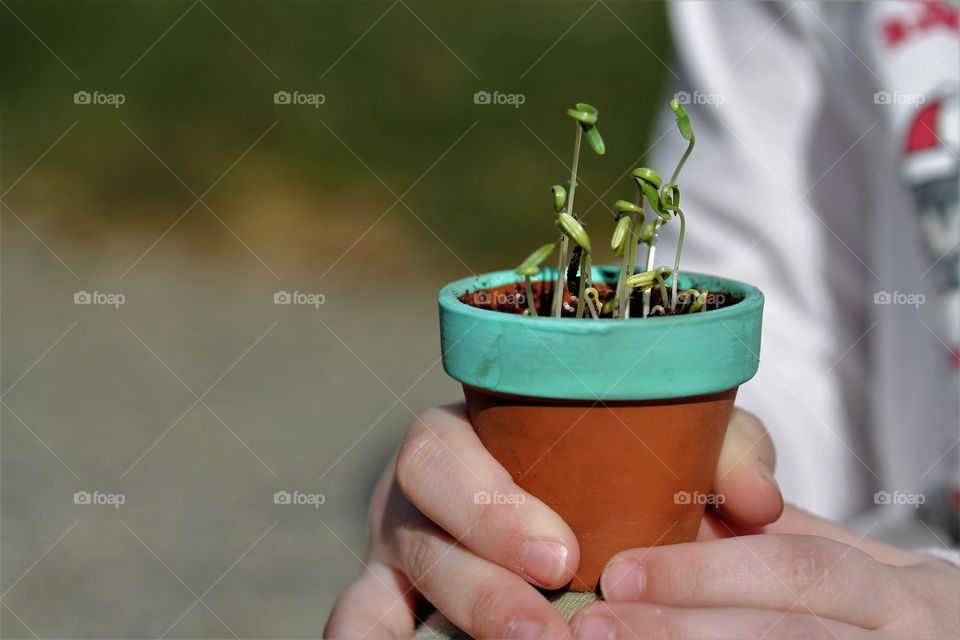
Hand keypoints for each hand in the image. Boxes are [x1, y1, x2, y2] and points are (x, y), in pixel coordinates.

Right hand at [324, 405, 783, 638]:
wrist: (572, 505)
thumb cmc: (615, 472)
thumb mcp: (663, 451)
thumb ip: (714, 454)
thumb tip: (759, 503)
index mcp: (471, 438)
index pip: (442, 449)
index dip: (487, 504)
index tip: (561, 556)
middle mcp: (423, 495)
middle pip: (414, 520)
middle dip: (476, 577)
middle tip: (545, 624)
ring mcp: (400, 553)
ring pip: (379, 582)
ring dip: (455, 614)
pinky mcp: (389, 600)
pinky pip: (357, 618)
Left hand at [571, 505, 959, 638]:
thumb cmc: (886, 616)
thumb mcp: (849, 566)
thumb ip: (769, 543)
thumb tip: (666, 516)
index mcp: (894, 590)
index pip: (794, 568)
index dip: (701, 571)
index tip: (620, 572)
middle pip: (789, 635)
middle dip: (684, 629)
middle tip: (598, 625)